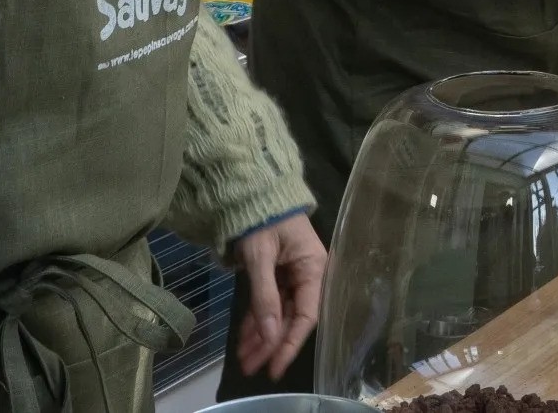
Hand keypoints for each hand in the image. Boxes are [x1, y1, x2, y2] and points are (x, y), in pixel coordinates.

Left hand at [234, 212, 327, 380]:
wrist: (252, 190)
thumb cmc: (262, 219)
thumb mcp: (260, 257)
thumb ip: (265, 296)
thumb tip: (271, 336)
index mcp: (314, 269)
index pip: (307, 316)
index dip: (290, 343)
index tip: (274, 366)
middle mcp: (309, 276)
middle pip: (293, 318)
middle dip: (271, 344)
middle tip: (250, 367)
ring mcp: (293, 276)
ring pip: (280, 315)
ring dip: (262, 336)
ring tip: (243, 358)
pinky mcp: (279, 276)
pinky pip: (271, 304)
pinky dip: (258, 321)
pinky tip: (245, 339)